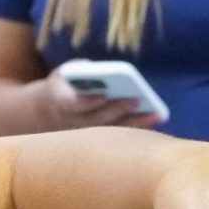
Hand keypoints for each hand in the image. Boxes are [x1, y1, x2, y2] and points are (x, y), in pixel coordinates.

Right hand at [43, 68, 160, 130]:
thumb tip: (102, 71)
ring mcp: (87, 133)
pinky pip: (120, 135)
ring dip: (134, 122)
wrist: (52, 110)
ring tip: (156, 113)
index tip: (103, 94)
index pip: (74, 104)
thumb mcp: (66, 72)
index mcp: (61, 101)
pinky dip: (137, 127)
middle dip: (118, 109)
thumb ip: (81, 70)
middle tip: (136, 99)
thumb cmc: (65, 84)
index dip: (88, 101)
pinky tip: (154, 119)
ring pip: (112, 130)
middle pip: (97, 118)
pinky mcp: (100, 138)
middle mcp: (74, 121)